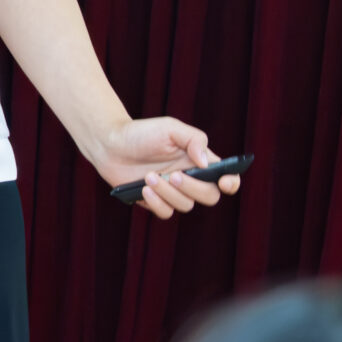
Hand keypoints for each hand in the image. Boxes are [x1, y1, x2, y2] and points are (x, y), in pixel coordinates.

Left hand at [91, 117, 236, 218]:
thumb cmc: (142, 133)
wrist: (110, 144)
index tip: (224, 182)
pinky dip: (157, 203)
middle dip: (194, 188)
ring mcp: (173, 192)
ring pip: (186, 205)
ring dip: (168, 192)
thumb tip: (206, 163)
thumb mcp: (170, 128)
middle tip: (174, 175)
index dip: (231, 182)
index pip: (225, 176)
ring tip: (149, 176)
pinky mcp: (156, 202)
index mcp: (199, 161)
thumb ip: (194, 140)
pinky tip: (143, 189)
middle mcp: (190, 178)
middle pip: (209, 196)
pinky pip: (166, 213)